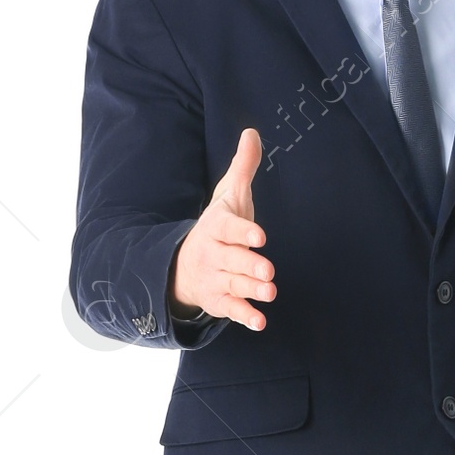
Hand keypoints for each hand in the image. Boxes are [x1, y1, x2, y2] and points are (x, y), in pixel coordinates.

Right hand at [171, 129, 274, 330]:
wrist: (184, 264)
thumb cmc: (218, 227)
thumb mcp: (228, 196)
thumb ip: (243, 167)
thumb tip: (252, 132)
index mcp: (217, 226)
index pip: (229, 228)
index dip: (243, 232)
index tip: (260, 236)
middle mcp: (214, 253)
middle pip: (233, 260)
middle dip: (249, 265)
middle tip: (269, 272)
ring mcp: (216, 279)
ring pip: (234, 285)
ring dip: (251, 291)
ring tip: (270, 293)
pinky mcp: (219, 301)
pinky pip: (231, 310)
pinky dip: (244, 317)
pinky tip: (260, 322)